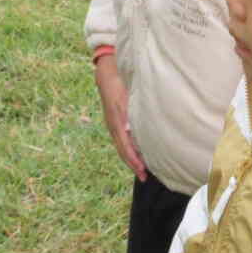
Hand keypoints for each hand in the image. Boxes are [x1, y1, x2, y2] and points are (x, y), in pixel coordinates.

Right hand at [93, 53, 145, 180]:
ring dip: (131, 159)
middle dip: (133, 165)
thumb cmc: (120, 83)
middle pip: (123, 151)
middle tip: (144, 177)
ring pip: (122, 147)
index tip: (143, 171)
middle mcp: (114, 126)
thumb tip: (129, 129)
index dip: (134, 161)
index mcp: (117, 122)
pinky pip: (122, 140)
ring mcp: (113, 125)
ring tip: (142, 170)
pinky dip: (129, 150)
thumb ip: (128, 112)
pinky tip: (137, 154)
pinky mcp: (115, 123)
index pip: (125, 147)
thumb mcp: (125, 96)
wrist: (107, 75)